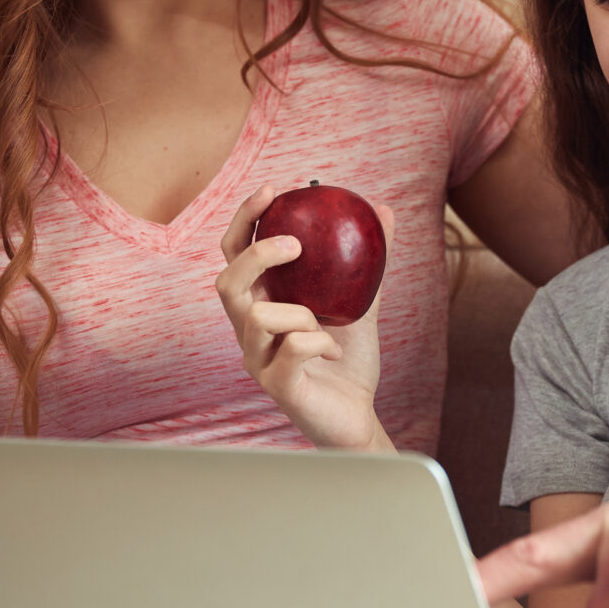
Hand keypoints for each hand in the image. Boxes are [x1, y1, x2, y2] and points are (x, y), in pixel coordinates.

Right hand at [215, 186, 394, 451]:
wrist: (358, 416)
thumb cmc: (348, 360)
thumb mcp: (363, 303)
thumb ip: (369, 261)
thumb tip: (383, 210)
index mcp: (261, 304)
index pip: (235, 254)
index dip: (244, 220)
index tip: (271, 191)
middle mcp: (248, 331)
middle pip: (226, 282)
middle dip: (256, 255)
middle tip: (295, 244)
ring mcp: (257, 360)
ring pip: (257, 317)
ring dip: (300, 311)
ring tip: (326, 323)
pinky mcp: (276, 385)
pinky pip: (292, 348)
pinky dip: (321, 341)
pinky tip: (335, 351)